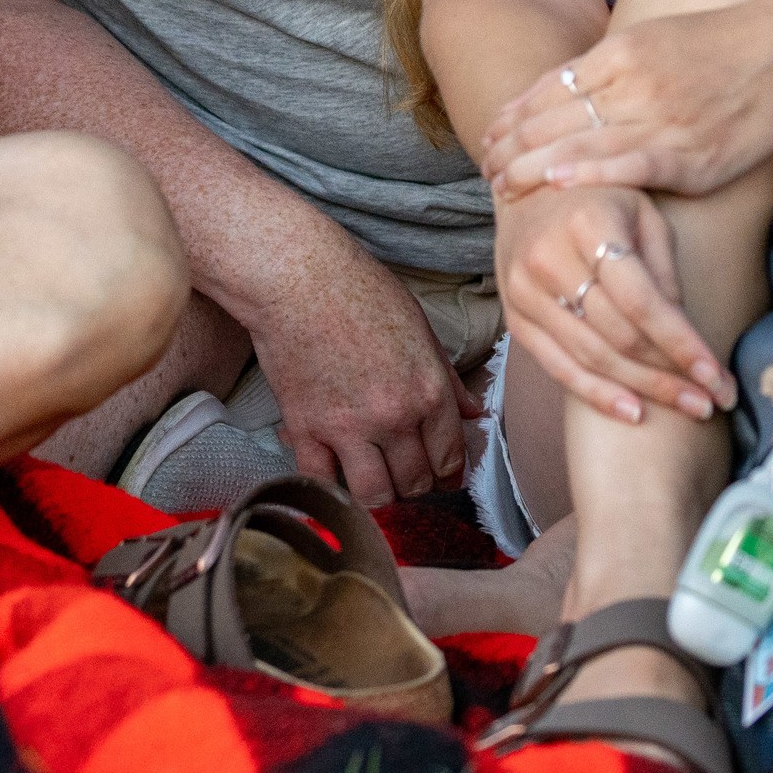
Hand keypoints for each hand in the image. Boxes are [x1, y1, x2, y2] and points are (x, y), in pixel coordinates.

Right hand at [236, 238, 472, 506]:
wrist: (296, 277)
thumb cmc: (359, 290)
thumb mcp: (419, 325)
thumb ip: (448, 377)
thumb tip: (476, 412)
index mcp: (428, 389)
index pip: (450, 456)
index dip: (448, 473)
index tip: (440, 474)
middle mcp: (393, 416)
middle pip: (415, 482)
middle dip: (415, 486)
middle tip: (406, 476)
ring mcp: (348, 426)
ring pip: (375, 495)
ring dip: (379, 495)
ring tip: (374, 481)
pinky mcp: (305, 429)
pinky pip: (322, 482)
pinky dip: (330, 488)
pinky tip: (335, 476)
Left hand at [479, 0, 772, 203]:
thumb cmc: (726, 45)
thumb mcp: (658, 40)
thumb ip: (613, 67)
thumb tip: (567, 91)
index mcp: (622, 50)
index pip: (550, 85)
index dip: (514, 115)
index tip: (491, 135)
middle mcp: (634, 82)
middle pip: (554, 116)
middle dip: (512, 145)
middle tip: (485, 169)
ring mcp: (663, 118)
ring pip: (580, 142)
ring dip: (533, 167)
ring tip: (502, 185)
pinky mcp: (693, 154)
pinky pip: (629, 164)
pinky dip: (589, 172)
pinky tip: (556, 182)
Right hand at [498, 182, 734, 426]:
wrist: (525, 191)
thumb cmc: (599, 201)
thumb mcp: (643, 215)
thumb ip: (664, 271)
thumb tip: (688, 337)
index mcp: (588, 223)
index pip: (641, 300)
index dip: (681, 343)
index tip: (716, 376)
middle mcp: (548, 257)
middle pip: (618, 334)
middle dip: (671, 375)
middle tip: (712, 401)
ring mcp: (524, 290)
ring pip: (592, 357)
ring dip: (644, 390)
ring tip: (688, 408)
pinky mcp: (514, 316)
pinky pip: (558, 367)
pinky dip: (598, 394)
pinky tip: (634, 412)